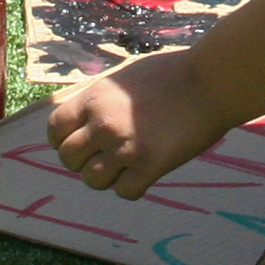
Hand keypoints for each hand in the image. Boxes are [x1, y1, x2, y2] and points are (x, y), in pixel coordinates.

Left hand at [48, 49, 236, 199]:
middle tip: (104, 157)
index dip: (62, 140)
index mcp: (94, 98)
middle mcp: (103, 124)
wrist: (210, 81)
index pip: (55, 129)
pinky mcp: (150, 166)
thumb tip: (85, 117)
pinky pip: (125, 192)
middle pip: (69, 159)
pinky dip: (133, 187)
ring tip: (125, 167)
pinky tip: (145, 174)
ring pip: (93, 181)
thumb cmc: (173, 72)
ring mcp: (125, 147)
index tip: (79, 142)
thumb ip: (102, 98)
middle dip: (83, 161)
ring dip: (106, 178)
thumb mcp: (125, 76)